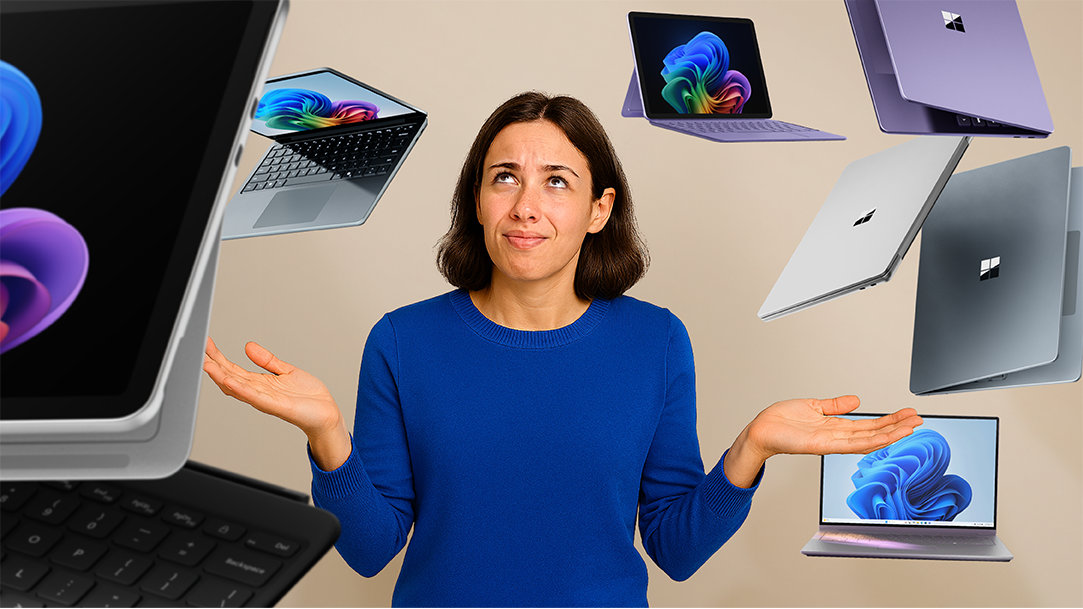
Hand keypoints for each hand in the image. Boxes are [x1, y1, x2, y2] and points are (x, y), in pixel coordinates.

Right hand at [203, 337, 350, 469]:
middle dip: (214, 364)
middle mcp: (259, 392)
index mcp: (260, 383)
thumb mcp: (286, 371)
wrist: (326, 413)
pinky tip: (230, 381)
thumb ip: (267, 360)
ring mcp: (265, 400)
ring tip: (206, 365)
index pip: (233, 369)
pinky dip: (241, 388)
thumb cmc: (308, 397)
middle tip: (200, 350)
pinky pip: (255, 396)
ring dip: (221, 376)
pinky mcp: (276, 405)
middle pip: (230, 377)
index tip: (207, 344)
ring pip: (238, 387)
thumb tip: (248, 346)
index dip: (219, 357)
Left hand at [724, 395, 922, 487]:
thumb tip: (855, 400)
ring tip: (911, 427)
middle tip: (918, 420)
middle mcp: (837, 437)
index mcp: (835, 427)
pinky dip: (871, 441)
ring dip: (891, 434)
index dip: (889, 421)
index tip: (907, 415)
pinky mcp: (823, 445)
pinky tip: (887, 437)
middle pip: (874, 433)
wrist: (761, 430)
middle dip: (897, 427)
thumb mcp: (813, 406)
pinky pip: (852, 444)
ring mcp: (832, 443)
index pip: (869, 426)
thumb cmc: (781, 421)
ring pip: (868, 440)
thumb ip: (835, 405)